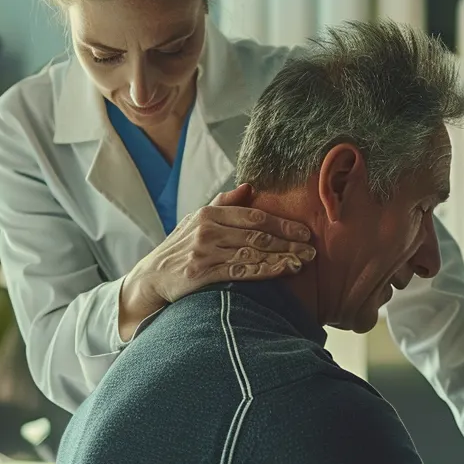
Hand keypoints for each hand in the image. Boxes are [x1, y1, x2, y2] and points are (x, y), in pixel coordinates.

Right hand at [119, 184, 314, 338]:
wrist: (150, 277)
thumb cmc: (181, 247)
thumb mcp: (197, 220)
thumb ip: (224, 203)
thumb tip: (249, 186)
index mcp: (209, 213)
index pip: (254, 216)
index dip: (282, 223)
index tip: (305, 231)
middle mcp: (207, 229)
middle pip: (257, 235)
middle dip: (289, 242)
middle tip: (312, 250)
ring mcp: (204, 252)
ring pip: (252, 253)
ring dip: (282, 258)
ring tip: (303, 262)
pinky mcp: (201, 274)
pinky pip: (240, 272)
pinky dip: (265, 271)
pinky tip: (283, 271)